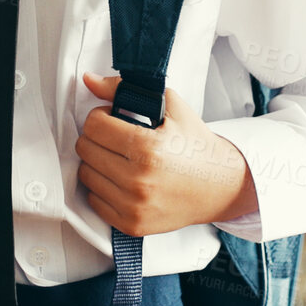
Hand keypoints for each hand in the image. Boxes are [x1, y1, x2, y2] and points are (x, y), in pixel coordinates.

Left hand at [73, 72, 257, 235]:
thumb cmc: (195, 145)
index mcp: (148, 148)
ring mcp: (134, 206)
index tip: (113, 118)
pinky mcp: (131, 225)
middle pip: (85, 149)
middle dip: (97, 137)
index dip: (101, 116)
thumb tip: (89, 80)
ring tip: (120, 157)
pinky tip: (121, 178)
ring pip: (86, 174)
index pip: (93, 125)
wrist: (220, 185)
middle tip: (117, 137)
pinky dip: (103, 187)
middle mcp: (139, 180)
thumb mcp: (169, 106)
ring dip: (97, 162)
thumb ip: (123, 89)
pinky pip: (94, 200)